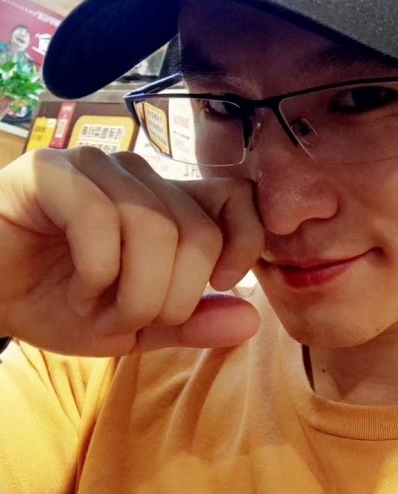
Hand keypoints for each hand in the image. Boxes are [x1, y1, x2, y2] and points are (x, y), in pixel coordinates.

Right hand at [0, 147, 261, 355]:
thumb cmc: (56, 302)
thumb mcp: (134, 327)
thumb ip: (190, 322)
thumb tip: (251, 321)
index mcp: (168, 202)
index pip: (237, 198)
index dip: (246, 242)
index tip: (224, 283)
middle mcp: (139, 175)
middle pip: (199, 233)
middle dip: (171, 299)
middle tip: (128, 319)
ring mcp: (96, 166)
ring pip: (156, 229)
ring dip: (132, 294)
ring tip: (95, 307)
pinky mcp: (51, 172)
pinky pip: (102, 220)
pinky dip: (96, 274)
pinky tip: (77, 290)